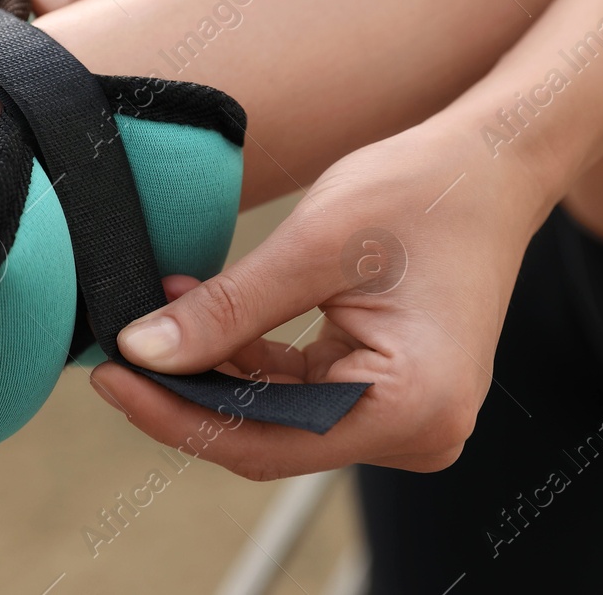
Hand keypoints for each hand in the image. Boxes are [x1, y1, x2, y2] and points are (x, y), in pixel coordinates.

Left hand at [90, 114, 556, 479]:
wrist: (494, 163)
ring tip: (152, 313)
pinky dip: (247, 356)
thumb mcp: (313, 246)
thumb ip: (227, 310)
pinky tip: (196, 309)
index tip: (108, 375)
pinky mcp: (389, 393)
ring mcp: (405, 418)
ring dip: (212, 368)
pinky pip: (299, 391)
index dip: (175, 413)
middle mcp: (417, 433)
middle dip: (188, 391)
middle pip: (267, 435)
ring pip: (276, 415)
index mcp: (410, 409)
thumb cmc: (422, 191)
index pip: (263, 439)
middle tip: (112, 350)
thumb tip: (142, 351)